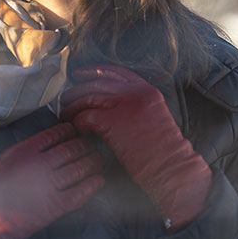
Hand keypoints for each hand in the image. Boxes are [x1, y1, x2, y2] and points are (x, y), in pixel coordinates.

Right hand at [0, 122, 103, 238]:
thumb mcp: (0, 161)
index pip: (55, 134)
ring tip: (98, 162)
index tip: (74, 132)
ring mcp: (48, 185)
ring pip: (80, 168)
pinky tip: (98, 182)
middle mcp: (39, 165)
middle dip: (84, 146)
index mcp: (25, 151)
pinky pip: (80, 193)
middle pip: (71, 149)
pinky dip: (92, 186)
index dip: (69, 131)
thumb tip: (41, 146)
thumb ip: (22, 152)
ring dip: (92, 163)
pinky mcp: (54, 206)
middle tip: (91, 146)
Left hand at [62, 65, 211, 230]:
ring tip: (65, 115)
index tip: (81, 75)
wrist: (172, 167)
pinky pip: (86, 116)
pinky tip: (78, 129)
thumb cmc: (163, 152)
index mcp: (147, 91)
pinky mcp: (113, 122)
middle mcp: (135, 93)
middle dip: (77, 90)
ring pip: (88, 98)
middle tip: (65, 98)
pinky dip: (78, 122)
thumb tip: (109, 106)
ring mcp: (124, 105)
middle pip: (98, 84)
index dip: (95, 71)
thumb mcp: (154, 118)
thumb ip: (136, 107)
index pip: (117, 72)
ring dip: (72, 107)